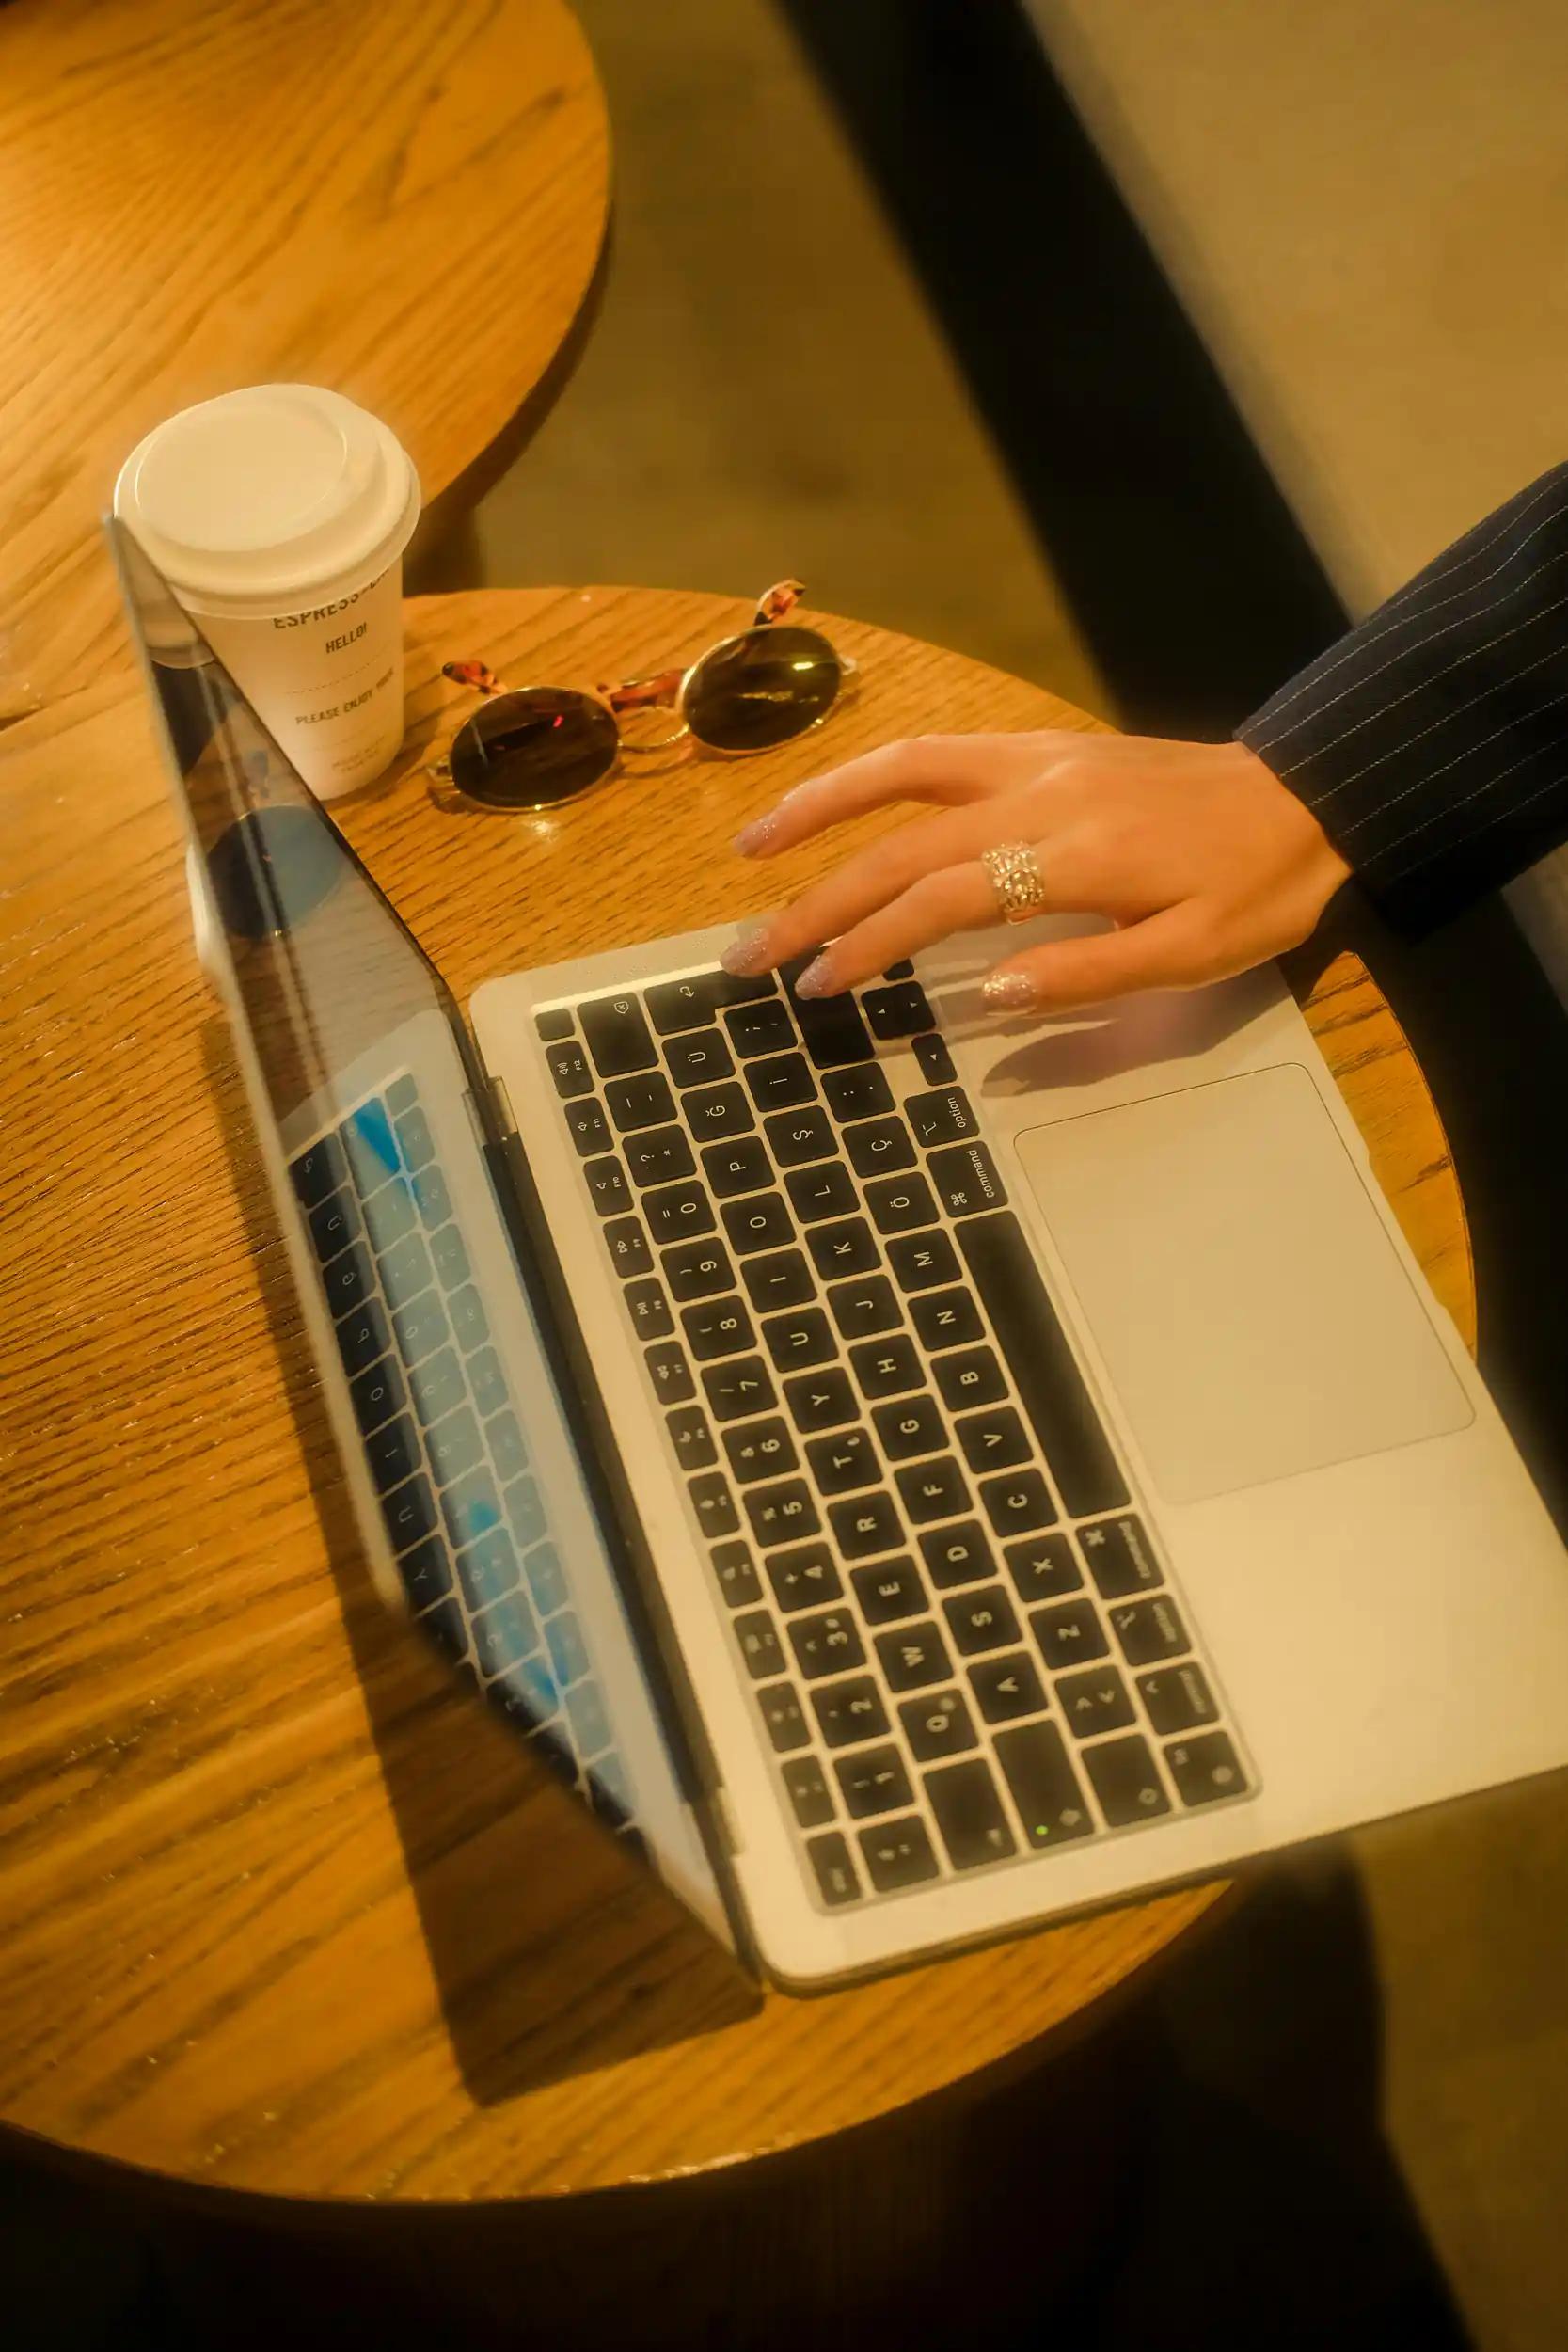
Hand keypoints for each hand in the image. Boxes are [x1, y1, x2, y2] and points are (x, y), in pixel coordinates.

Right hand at [721, 730, 1351, 1009]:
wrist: (1302, 797)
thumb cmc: (1252, 891)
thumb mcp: (1192, 957)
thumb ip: (1087, 974)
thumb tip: (985, 995)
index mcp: (1076, 855)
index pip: (943, 900)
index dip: (872, 944)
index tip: (819, 989)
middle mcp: (1038, 794)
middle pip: (900, 845)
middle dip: (815, 901)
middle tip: (750, 954)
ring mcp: (1033, 759)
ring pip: (902, 774)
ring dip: (818, 809)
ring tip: (751, 852)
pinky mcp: (1038, 746)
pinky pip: (935, 752)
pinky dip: (869, 774)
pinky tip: (829, 803)